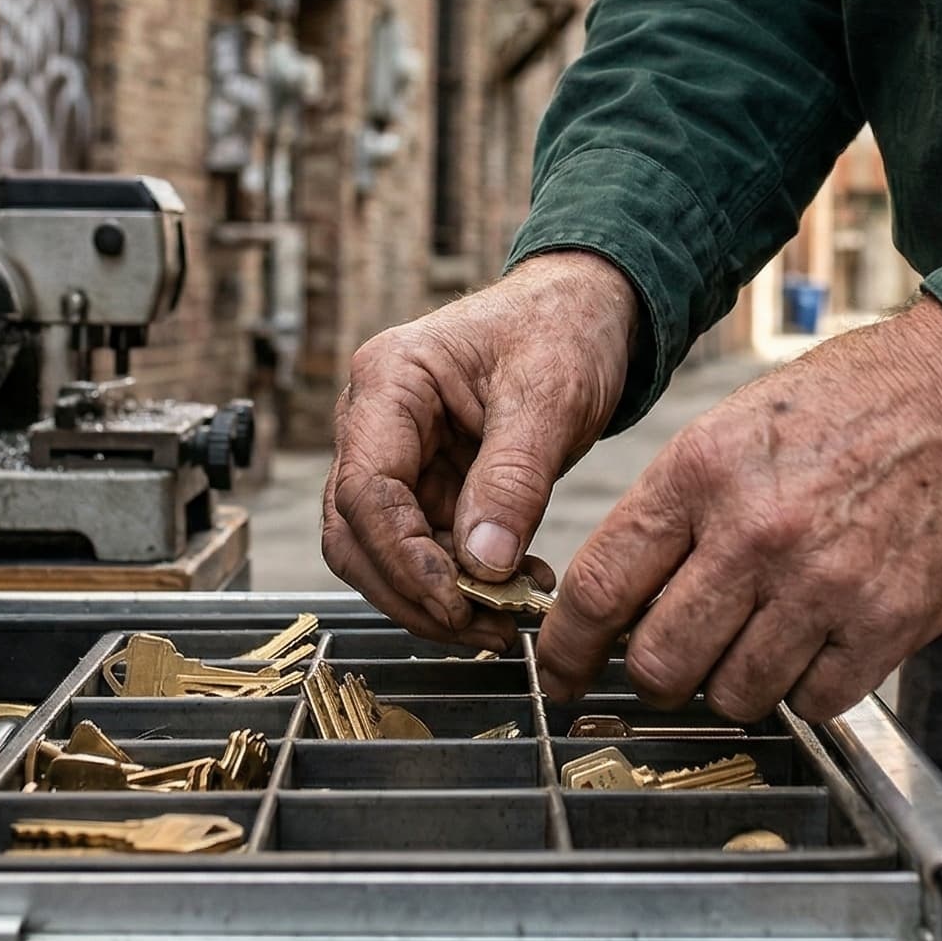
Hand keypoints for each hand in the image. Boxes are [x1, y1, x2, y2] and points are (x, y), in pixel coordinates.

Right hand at [322, 252, 640, 648]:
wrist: (584, 312)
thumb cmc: (561, 328)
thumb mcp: (549, 395)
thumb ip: (513, 479)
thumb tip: (483, 565)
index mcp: (388, 381)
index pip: (364, 489)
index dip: (402, 557)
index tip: (455, 600)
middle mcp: (375, 422)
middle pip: (357, 533)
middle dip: (412, 592)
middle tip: (481, 628)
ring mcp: (398, 456)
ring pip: (384, 552)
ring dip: (438, 597)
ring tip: (508, 620)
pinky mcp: (429, 484)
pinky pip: (428, 549)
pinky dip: (466, 583)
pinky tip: (518, 591)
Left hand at [535, 297, 941, 720]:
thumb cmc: (845, 407)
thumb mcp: (730, 430)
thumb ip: (671, 513)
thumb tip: (615, 600)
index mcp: (699, 473)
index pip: (599, 590)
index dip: (566, 649)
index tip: (559, 673)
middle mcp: (753, 534)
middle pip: (658, 661)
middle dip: (651, 679)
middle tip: (665, 668)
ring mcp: (822, 585)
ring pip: (733, 694)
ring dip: (730, 686)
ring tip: (751, 645)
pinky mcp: (886, 624)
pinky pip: (814, 702)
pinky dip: (804, 691)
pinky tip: (811, 648)